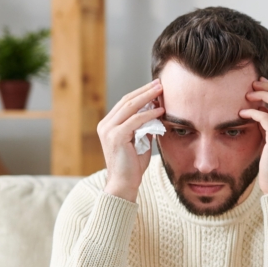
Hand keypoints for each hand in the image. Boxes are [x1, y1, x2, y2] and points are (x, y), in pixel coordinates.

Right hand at [98, 79, 163, 201]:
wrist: (124, 183)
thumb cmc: (133, 164)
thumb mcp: (140, 141)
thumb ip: (145, 127)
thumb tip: (157, 113)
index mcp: (109, 124)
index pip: (125, 103)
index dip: (141, 93)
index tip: (156, 86)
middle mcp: (105, 125)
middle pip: (127, 100)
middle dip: (145, 90)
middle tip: (160, 83)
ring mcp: (109, 130)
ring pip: (130, 107)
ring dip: (148, 97)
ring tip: (162, 91)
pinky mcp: (116, 137)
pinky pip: (136, 120)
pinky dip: (149, 114)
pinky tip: (161, 111)